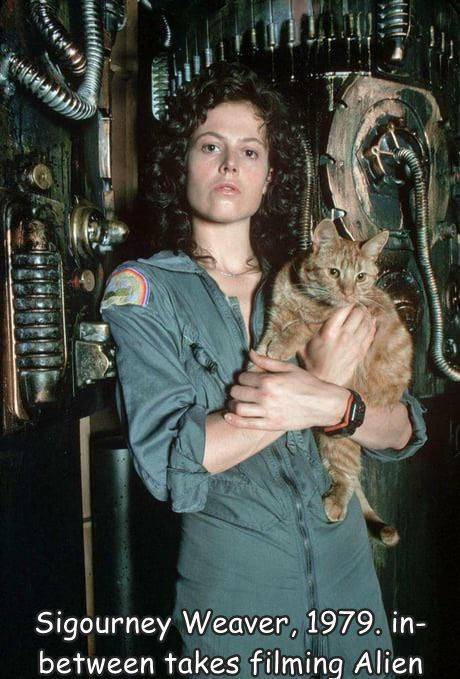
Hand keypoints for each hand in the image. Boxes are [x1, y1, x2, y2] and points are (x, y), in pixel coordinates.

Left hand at [224, 349, 348, 430]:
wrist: (324, 404)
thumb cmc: (307, 384)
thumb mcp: (288, 368)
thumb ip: (267, 361)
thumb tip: (250, 352)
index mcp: (269, 380)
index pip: (243, 377)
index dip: (242, 378)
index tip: (245, 380)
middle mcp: (266, 396)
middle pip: (237, 392)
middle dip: (235, 390)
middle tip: (239, 390)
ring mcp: (268, 412)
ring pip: (238, 408)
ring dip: (233, 404)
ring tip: (236, 402)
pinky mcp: (271, 425)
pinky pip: (246, 424)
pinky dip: (234, 420)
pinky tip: (228, 416)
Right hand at [298, 305, 375, 385]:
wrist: (323, 381)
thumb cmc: (311, 362)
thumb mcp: (304, 344)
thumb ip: (308, 331)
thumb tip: (306, 319)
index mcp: (328, 331)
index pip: (343, 310)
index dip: (347, 303)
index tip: (347, 301)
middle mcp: (343, 336)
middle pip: (357, 314)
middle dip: (359, 308)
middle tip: (358, 306)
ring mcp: (354, 344)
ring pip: (366, 323)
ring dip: (367, 315)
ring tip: (365, 312)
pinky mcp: (360, 352)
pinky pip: (370, 335)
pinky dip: (372, 326)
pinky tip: (371, 322)